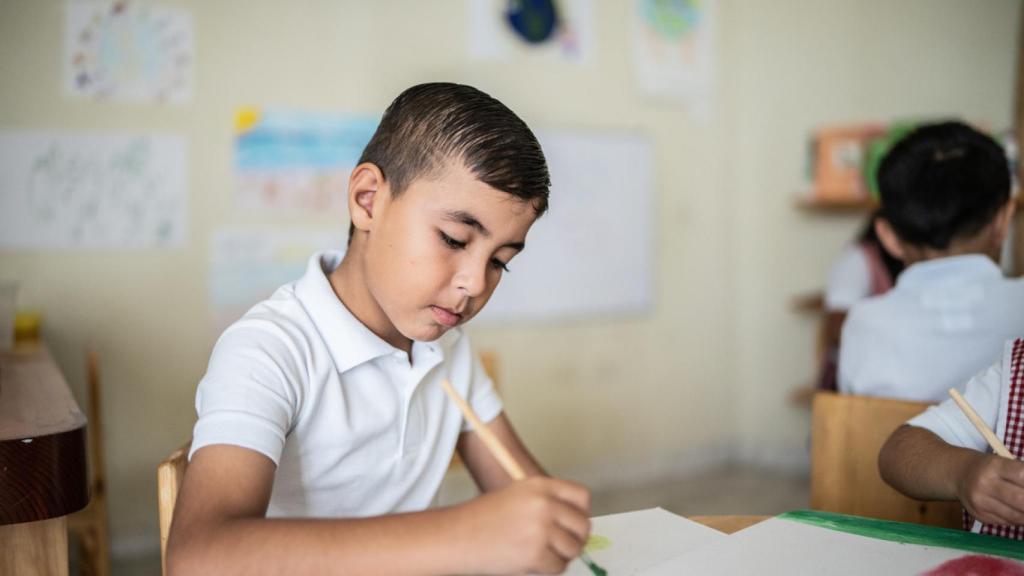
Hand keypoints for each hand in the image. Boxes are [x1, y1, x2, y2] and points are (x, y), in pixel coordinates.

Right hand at [455, 476, 590, 574]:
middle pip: (583, 525)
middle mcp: (544, 504)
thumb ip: (546, 503)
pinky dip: (548, 569)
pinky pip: (558, 567)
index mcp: (540, 485)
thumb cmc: (482, 519)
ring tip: (541, 554)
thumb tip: (576, 523)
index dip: (580, 513)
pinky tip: (531, 563)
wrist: (456, 536)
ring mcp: (541, 529)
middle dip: (574, 539)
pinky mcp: (535, 554)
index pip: (582, 497)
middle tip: (561, 546)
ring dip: (561, 556)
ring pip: (573, 549)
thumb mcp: (517, 496)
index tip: (573, 524)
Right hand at [955, 452, 1023, 525]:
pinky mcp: (978, 515)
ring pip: (1015, 516)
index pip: (1022, 476)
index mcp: (994, 465)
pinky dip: (1018, 520)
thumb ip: (1023, 476)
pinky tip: (1018, 513)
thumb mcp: (1004, 463)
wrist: (958, 474)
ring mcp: (980, 501)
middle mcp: (984, 483)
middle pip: (1021, 500)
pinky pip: (1006, 522)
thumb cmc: (989, 467)